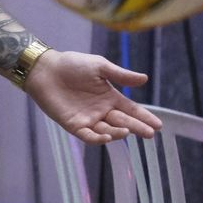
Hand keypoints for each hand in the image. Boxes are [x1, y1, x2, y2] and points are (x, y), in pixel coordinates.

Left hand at [25, 49, 161, 144]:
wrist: (45, 69)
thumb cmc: (72, 64)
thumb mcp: (99, 66)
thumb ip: (120, 75)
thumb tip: (145, 79)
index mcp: (110, 97)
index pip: (131, 110)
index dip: (144, 117)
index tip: (158, 125)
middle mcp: (101, 110)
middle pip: (123, 122)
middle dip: (137, 127)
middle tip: (150, 133)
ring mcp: (88, 119)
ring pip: (108, 131)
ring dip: (118, 132)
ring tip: (128, 130)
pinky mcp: (73, 125)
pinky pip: (88, 136)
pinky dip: (98, 138)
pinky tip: (108, 136)